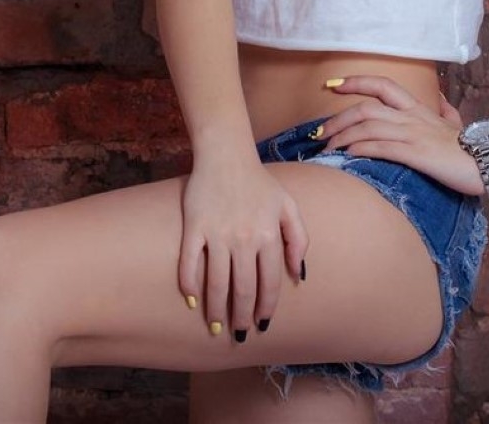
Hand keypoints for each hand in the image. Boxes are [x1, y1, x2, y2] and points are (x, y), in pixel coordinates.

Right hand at [178, 157, 307, 340]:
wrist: (226, 155)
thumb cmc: (260, 183)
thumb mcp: (289, 206)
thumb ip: (299, 239)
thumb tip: (299, 274)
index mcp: (269, 234)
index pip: (268, 283)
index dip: (266, 308)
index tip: (262, 325)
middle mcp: (244, 237)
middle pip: (242, 288)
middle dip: (242, 317)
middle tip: (239, 333)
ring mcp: (217, 233)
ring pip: (217, 281)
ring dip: (217, 309)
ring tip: (216, 326)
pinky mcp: (194, 226)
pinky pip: (190, 262)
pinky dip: (189, 284)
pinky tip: (192, 300)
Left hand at [318, 75, 488, 196]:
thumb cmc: (471, 147)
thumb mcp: (457, 125)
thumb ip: (447, 112)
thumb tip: (443, 102)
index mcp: (418, 109)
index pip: (382, 85)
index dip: (356, 82)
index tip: (332, 85)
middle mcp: (412, 117)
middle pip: (366, 107)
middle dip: (337, 118)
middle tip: (318, 132)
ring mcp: (413, 134)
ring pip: (368, 126)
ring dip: (342, 136)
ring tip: (326, 148)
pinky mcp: (416, 153)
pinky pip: (380, 146)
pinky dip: (359, 148)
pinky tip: (347, 155)